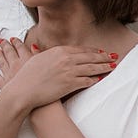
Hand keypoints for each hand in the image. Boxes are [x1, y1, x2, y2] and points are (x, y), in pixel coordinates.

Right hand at [0, 38, 116, 109]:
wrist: (24, 90)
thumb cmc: (27, 76)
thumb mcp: (36, 59)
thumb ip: (43, 53)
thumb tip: (37, 47)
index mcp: (58, 51)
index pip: (81, 49)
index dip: (93, 50)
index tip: (100, 51)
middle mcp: (66, 59)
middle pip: (90, 57)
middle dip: (103, 57)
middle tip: (113, 56)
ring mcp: (69, 71)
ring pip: (92, 68)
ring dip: (104, 67)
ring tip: (112, 66)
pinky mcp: (70, 84)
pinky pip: (87, 81)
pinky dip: (95, 79)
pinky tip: (100, 79)